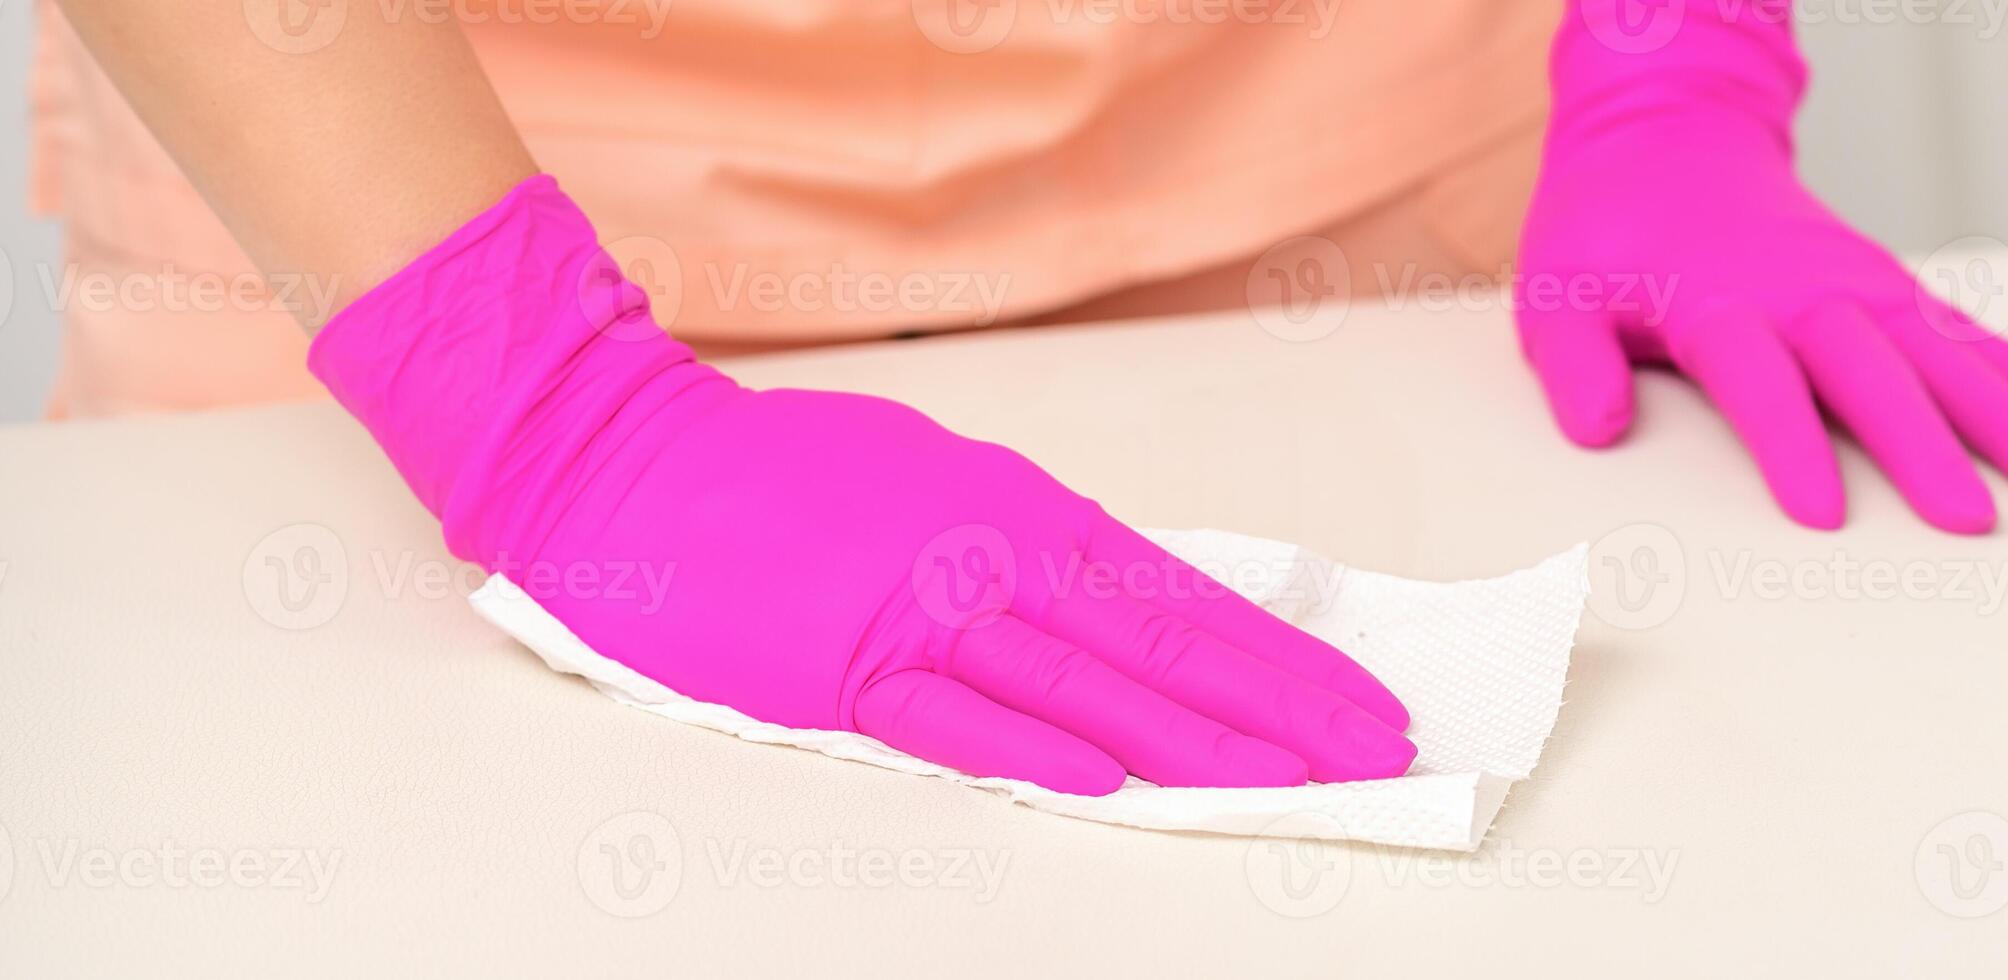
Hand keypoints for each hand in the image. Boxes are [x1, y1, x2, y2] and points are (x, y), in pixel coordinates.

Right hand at [311, 177, 1414, 794]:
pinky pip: (953, 719)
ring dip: (1193, 739)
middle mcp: (992, 552)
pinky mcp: (842, 665)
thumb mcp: (936, 489)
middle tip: (1374, 748)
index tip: (1358, 700)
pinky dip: (1035, 751)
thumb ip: (1029, 552)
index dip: (1279, 656)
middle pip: (1162, 642)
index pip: (1181, 597)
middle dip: (1280, 703)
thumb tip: (1128, 609)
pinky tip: (1110, 784)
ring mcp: (919, 608)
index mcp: (1020, 512)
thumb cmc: (787, 483)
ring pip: (1083, 684)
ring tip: (1288, 782)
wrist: (633, 461)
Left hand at [1516, 1, 2007, 533]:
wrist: (1667, 140)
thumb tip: (1597, 429)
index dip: (1789, 446)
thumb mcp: (1555, 292)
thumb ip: (1572, 362)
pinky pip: (1977, 339)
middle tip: (1972, 522)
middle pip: (1873, 376)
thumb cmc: (1605, 234)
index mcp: (1719, 304)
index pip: (1760, 382)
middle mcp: (1807, 295)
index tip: (1821, 515)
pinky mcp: (1896, 292)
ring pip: (1947, 357)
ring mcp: (1864, 290)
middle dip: (1925, 448)